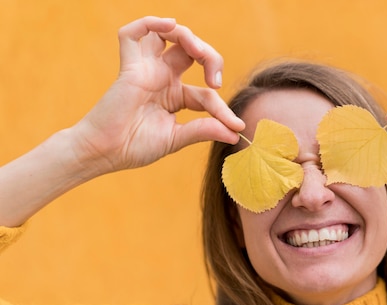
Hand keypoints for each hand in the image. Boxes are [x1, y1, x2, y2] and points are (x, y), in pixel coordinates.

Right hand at [71, 16, 243, 173]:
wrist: (105, 153)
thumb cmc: (135, 146)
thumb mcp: (176, 138)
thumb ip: (204, 130)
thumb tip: (236, 133)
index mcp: (175, 96)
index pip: (206, 93)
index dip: (222, 108)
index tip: (236, 125)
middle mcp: (162, 78)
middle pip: (192, 51)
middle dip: (211, 57)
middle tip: (214, 80)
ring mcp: (146, 70)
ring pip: (168, 35)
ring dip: (188, 36)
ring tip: (198, 52)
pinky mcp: (129, 67)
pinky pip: (132, 35)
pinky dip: (150, 23)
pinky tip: (169, 26)